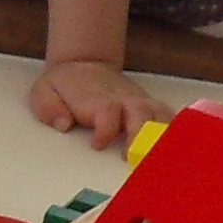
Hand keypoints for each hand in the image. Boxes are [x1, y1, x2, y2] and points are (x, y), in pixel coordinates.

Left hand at [31, 55, 166, 149]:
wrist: (83, 64)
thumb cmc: (64, 84)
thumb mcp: (44, 92)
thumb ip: (49, 108)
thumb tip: (63, 124)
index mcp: (97, 99)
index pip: (107, 111)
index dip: (105, 128)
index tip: (97, 144)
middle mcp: (122, 99)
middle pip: (141, 113)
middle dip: (141, 136)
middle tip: (136, 158)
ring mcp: (138, 101)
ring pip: (159, 113)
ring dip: (163, 134)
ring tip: (162, 157)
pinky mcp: (148, 105)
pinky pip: (168, 115)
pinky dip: (175, 129)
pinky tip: (178, 146)